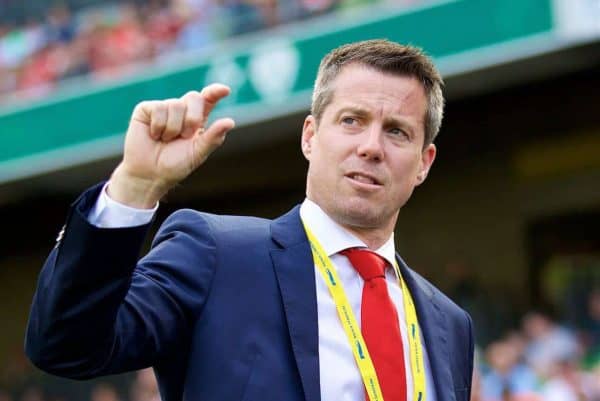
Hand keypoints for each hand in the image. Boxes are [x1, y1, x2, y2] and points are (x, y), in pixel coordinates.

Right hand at [108, 84, 234, 207]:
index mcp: (197, 119)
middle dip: (192, 118)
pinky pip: (158, 108)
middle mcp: (181, 110)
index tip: (225, 90)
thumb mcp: (197, 153)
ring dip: (173, 128)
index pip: (208, 100)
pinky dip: (158, 126)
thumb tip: (230, 122)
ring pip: (175, 105)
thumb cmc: (175, 165)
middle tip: (185, 136)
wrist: (149, 175)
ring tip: (166, 140)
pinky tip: (154, 135)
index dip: (215, 92)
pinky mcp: (146, 109)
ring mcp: (164, 108)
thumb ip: (213, 138)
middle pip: (194, 97)